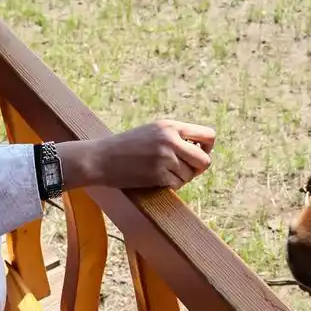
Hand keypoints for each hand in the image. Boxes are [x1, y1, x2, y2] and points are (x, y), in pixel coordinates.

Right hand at [58, 120, 215, 191]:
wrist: (102, 158)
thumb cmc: (128, 145)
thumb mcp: (153, 131)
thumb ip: (176, 136)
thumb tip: (204, 151)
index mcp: (170, 126)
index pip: (209, 135)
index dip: (207, 148)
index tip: (197, 153)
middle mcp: (170, 140)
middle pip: (205, 160)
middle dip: (198, 168)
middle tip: (185, 169)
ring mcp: (165, 158)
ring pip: (190, 175)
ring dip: (181, 178)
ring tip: (164, 172)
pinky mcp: (158, 175)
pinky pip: (177, 185)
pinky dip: (171, 185)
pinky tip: (157, 179)